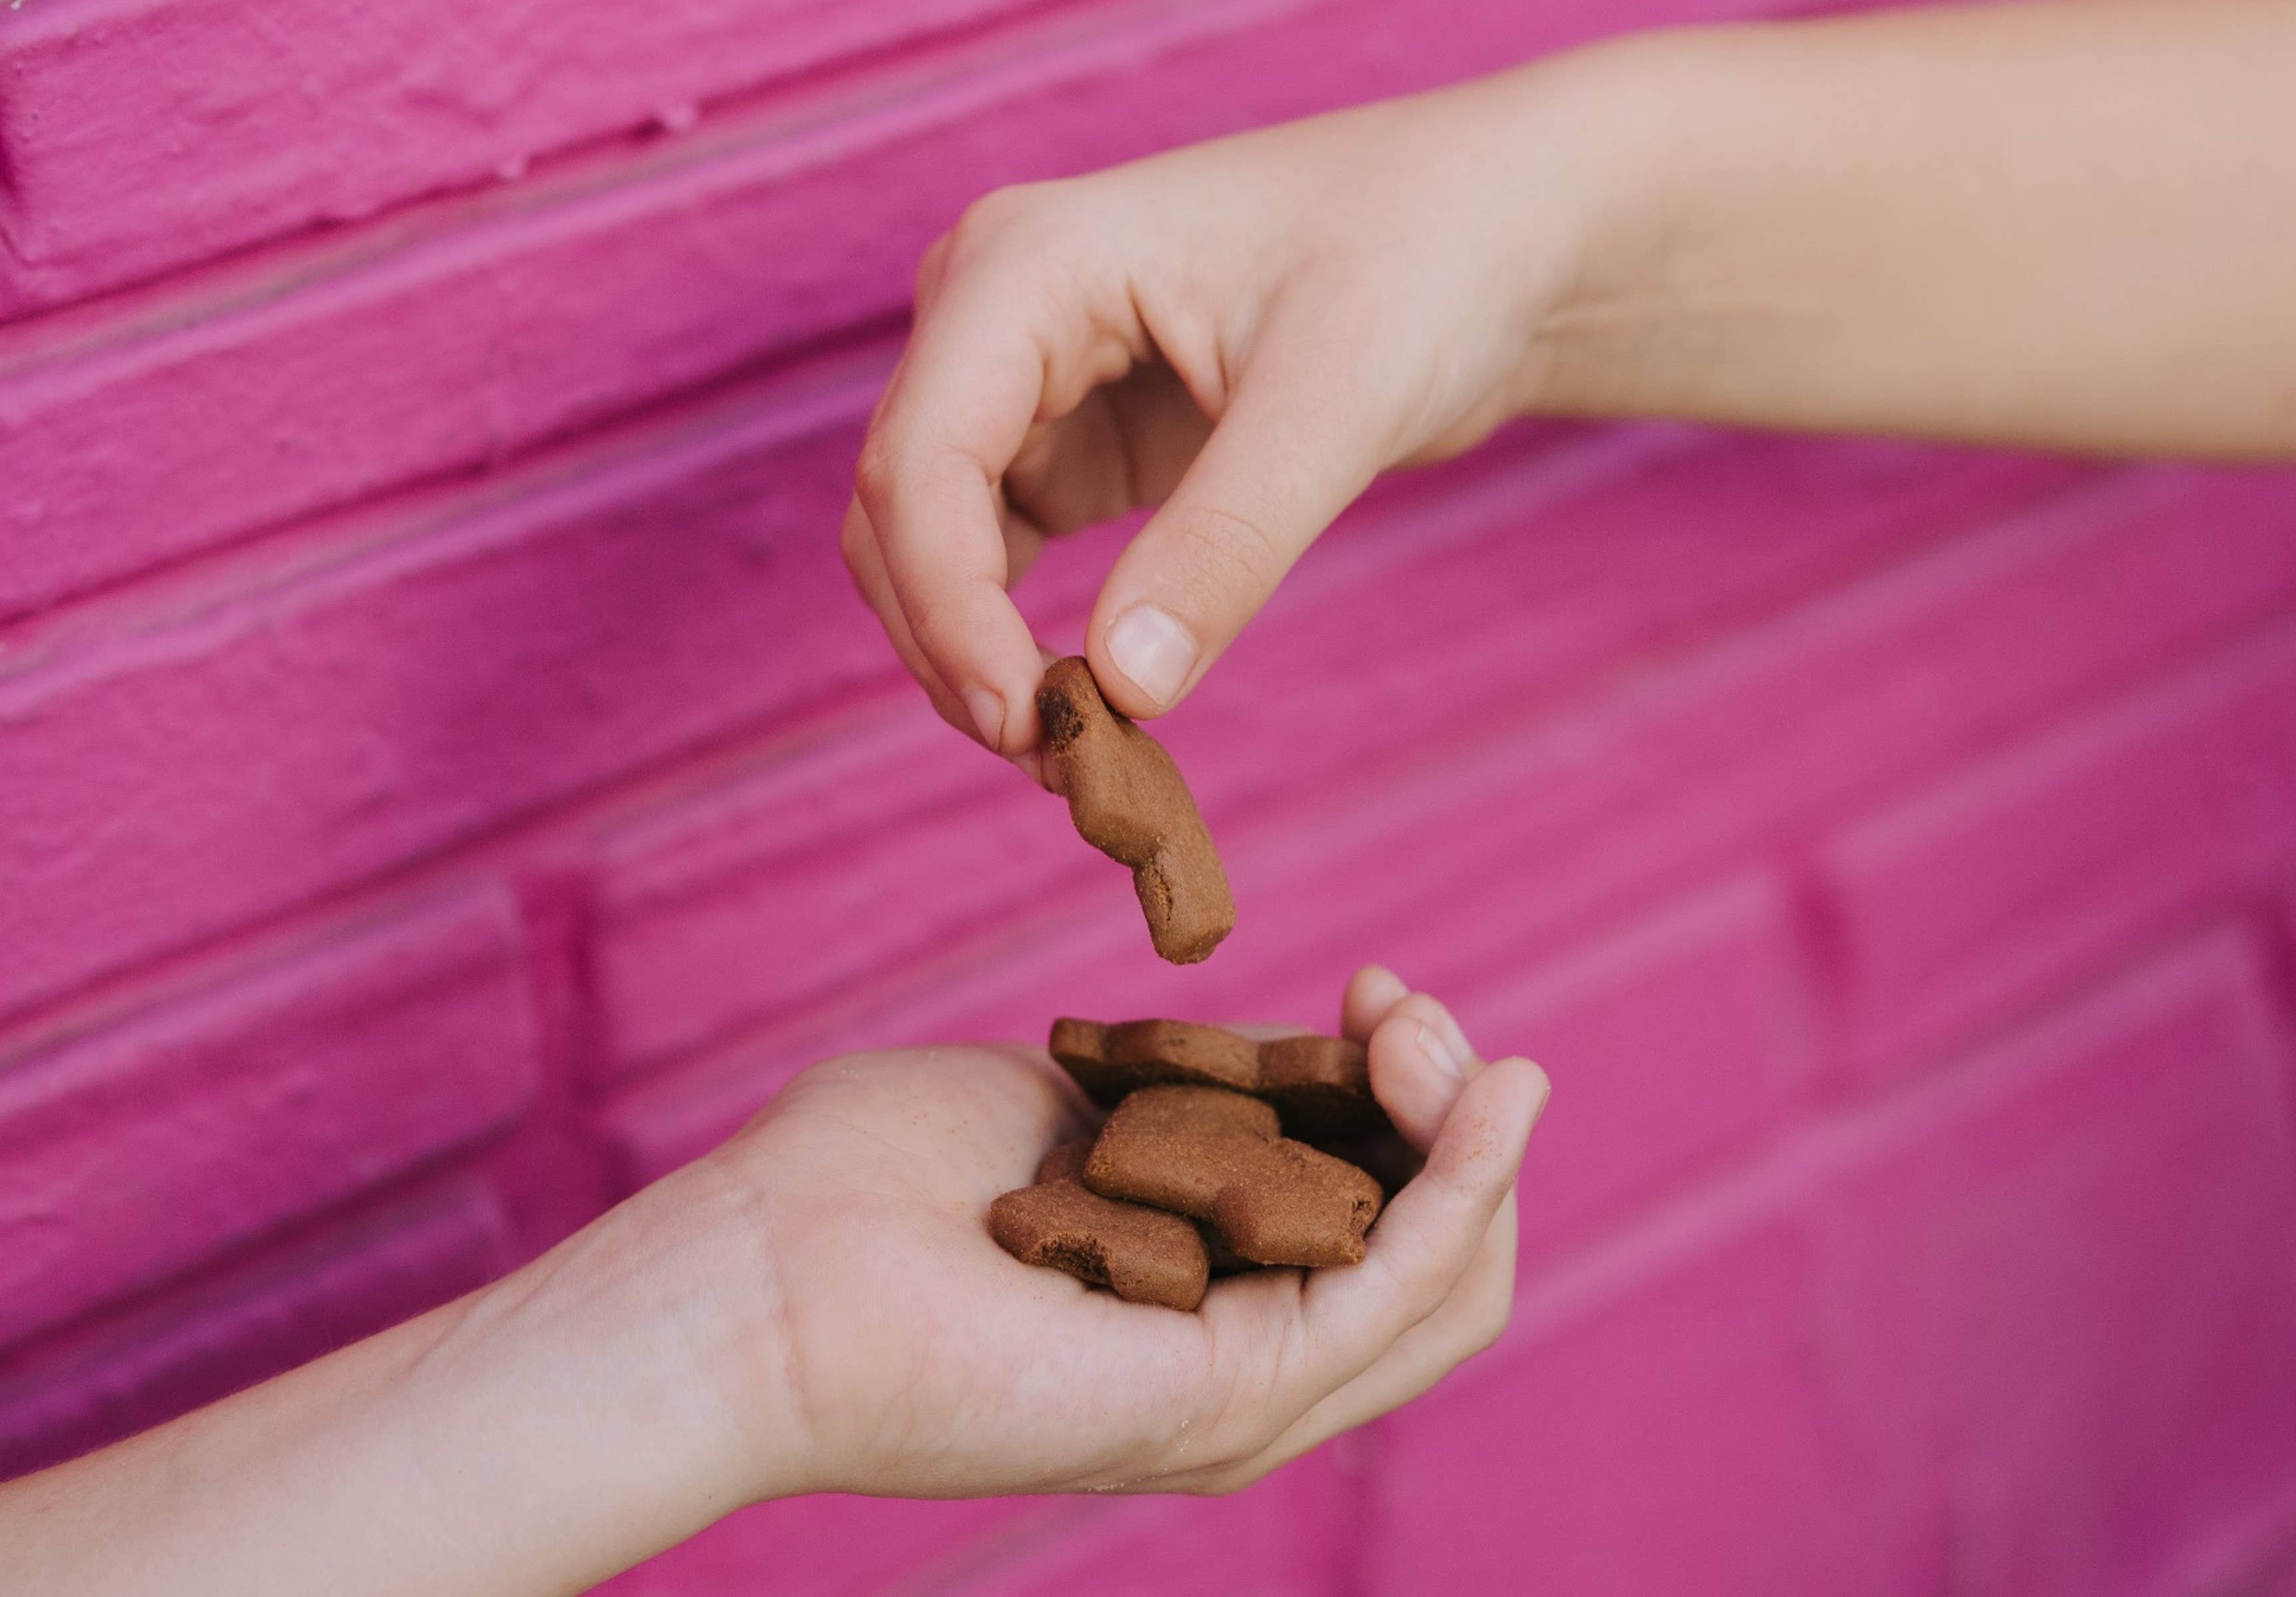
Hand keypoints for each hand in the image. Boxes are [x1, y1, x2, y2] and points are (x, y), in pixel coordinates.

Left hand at [0, 972, 1540, 1595]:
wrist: (756, 1273)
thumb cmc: (868, 1182)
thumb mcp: (1067, 1112)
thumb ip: (1176, 1099)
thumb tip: (1253, 1061)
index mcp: (1193, 1300)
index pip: (1365, 1221)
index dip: (1396, 1104)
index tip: (1367, 996)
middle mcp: (1234, 1364)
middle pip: (1433, 1258)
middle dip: (1449, 1114)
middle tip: (1403, 1011)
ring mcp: (1240, 1397)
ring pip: (1446, 1280)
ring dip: (1464, 1136)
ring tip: (1425, 1034)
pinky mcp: (1231, 1395)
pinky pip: (1401, 1290)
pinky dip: (1463, 1185)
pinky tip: (1481, 1092)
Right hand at [839, 68, 1608, 757]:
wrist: (1493, 235)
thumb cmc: (1424, 260)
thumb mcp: (1336, 400)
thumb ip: (1228, 542)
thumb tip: (1125, 688)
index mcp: (1023, 264)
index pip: (919, 461)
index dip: (947, 608)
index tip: (1025, 723)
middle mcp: (994, 311)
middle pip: (901, 512)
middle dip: (955, 646)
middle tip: (1063, 765)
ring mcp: (1023, 377)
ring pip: (934, 546)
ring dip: (978, 653)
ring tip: (1082, 752)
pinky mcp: (1068, 437)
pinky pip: (996, 556)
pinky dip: (1021, 638)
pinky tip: (1093, 705)